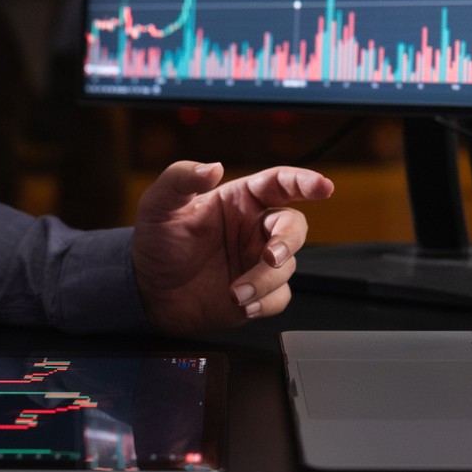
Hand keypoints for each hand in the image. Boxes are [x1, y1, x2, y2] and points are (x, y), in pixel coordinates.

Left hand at [131, 162, 333, 334]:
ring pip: (287, 266)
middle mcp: (254, 228)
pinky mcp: (258, 292)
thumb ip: (182, 179)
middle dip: (288, 241)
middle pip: (294, 226)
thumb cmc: (156, 243)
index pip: (280, 183)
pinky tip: (243, 305)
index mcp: (239, 200)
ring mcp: (257, 261)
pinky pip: (280, 297)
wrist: (147, 292)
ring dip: (265, 280)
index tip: (323, 187)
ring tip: (236, 292)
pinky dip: (267, 302)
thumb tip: (213, 167)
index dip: (304, 181)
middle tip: (270, 256)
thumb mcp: (159, 204)